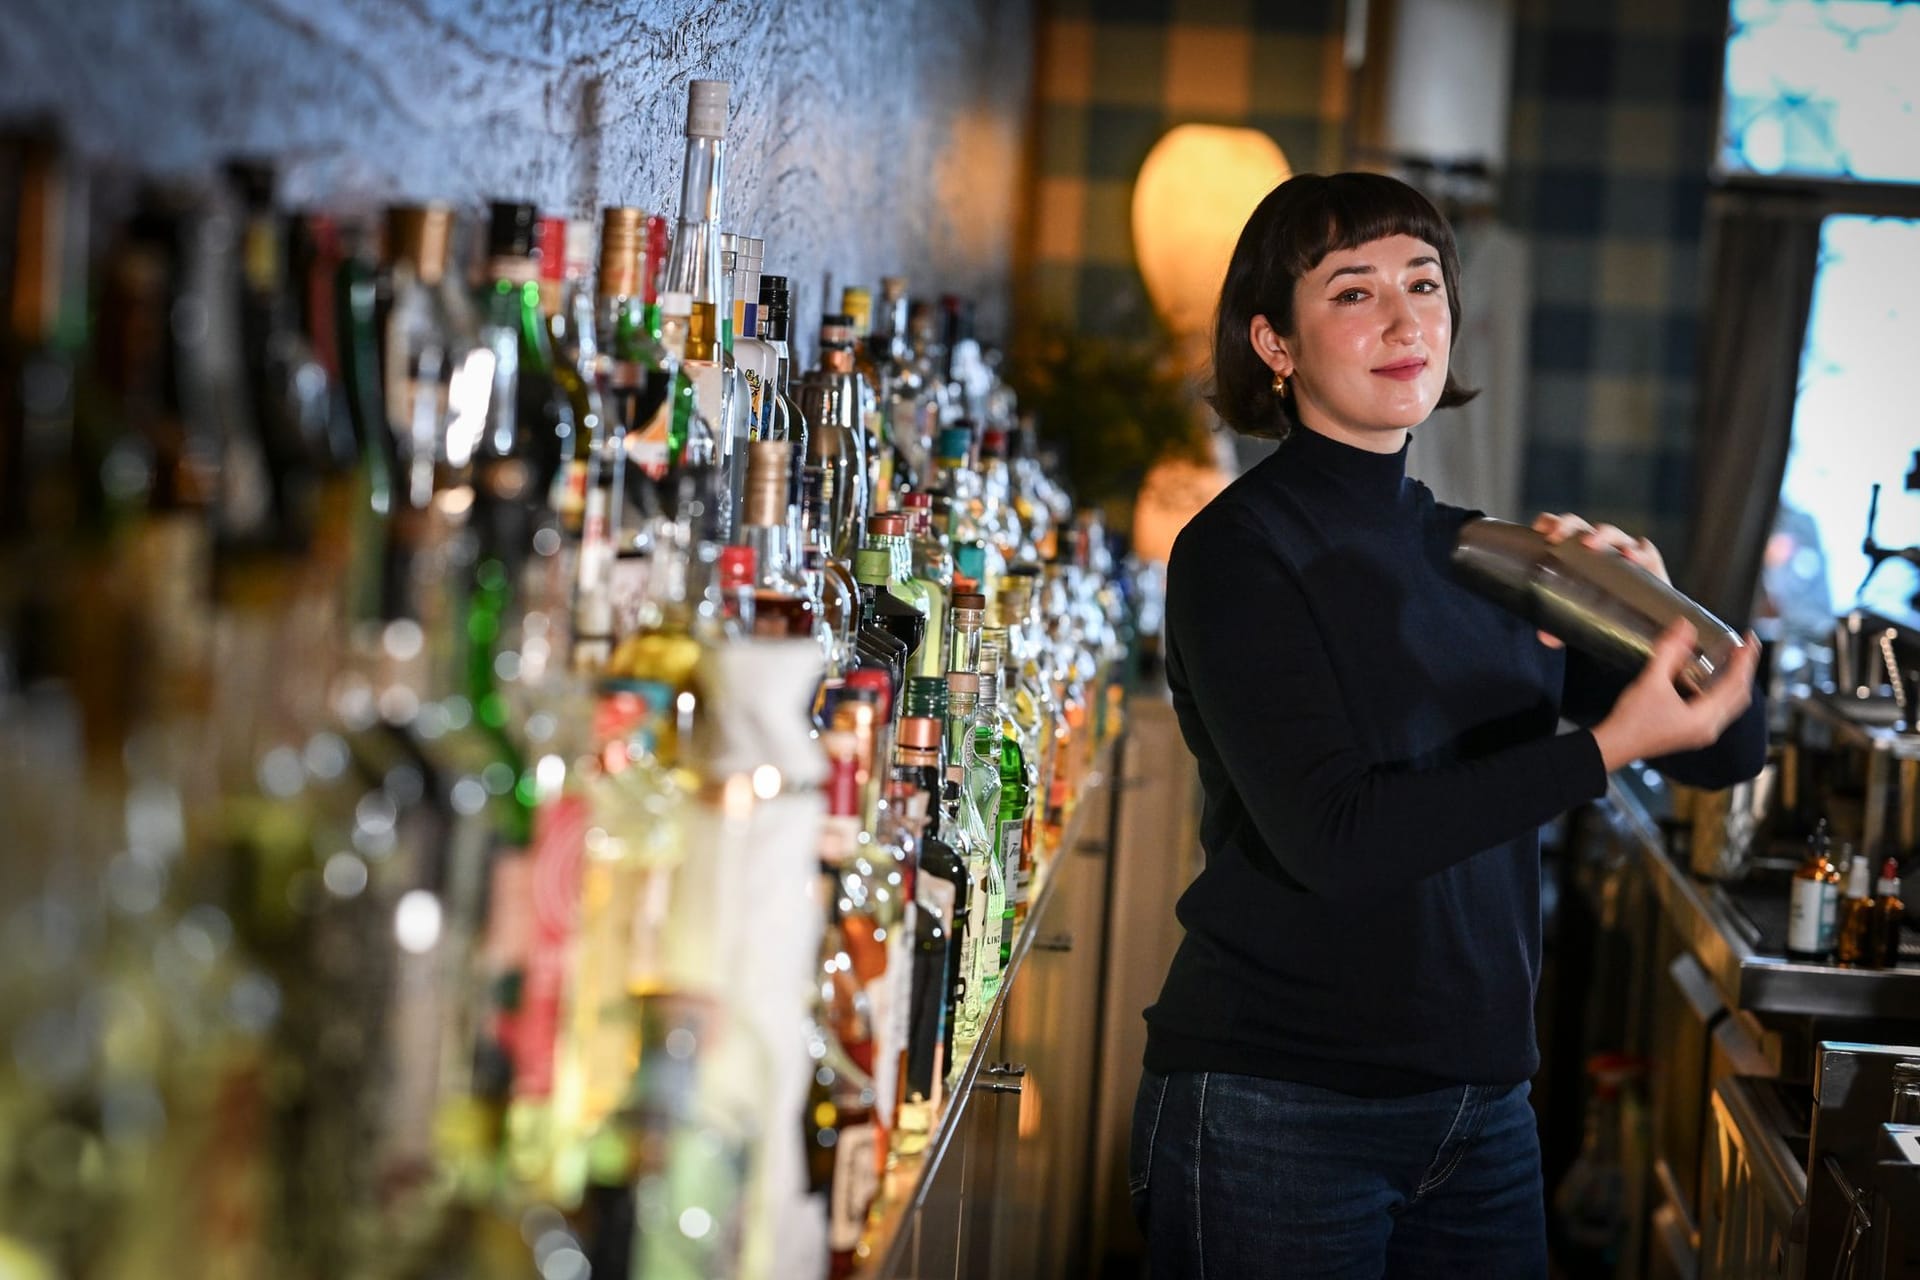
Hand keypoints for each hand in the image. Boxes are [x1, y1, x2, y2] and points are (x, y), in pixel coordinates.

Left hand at [1530, 512, 1670, 647]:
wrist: (1643, 619)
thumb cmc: (1603, 607)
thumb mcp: (1579, 614)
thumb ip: (1561, 624)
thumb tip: (1546, 637)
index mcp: (1578, 550)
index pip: (1562, 529)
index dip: (1551, 523)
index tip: (1539, 528)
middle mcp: (1600, 545)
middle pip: (1581, 527)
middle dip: (1568, 526)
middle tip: (1555, 537)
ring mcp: (1624, 549)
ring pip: (1612, 534)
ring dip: (1600, 535)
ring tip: (1590, 543)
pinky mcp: (1649, 561)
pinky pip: (1645, 551)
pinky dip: (1637, 551)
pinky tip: (1630, 556)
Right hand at [1589, 619, 1759, 771]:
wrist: (1615, 745)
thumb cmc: (1631, 720)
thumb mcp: (1651, 681)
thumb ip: (1670, 652)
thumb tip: (1685, 628)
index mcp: (1704, 717)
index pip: (1736, 683)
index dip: (1746, 658)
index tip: (1749, 639)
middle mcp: (1709, 728)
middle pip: (1740, 695)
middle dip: (1745, 668)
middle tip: (1744, 646)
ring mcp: (1702, 733)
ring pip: (1731, 704)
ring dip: (1735, 681)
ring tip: (1732, 660)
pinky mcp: (1693, 733)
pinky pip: (1719, 710)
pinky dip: (1722, 692)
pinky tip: (1712, 681)